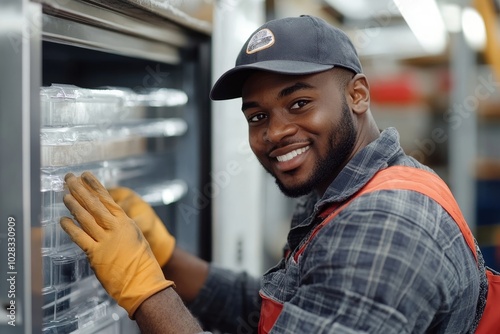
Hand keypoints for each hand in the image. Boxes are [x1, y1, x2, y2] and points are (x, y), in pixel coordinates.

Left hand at [60, 172, 173, 317]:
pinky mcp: (96, 255)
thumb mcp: (134, 236)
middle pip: (94, 204)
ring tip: (65, 195)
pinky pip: (80, 238)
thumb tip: (108, 216)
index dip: (94, 186)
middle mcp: (114, 228)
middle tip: (69, 178)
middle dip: (80, 190)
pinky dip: (71, 228)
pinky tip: (63, 220)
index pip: (107, 198)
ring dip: (74, 206)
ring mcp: (105, 241)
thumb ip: (120, 225)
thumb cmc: (141, 260)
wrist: (143, 280)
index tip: (85, 175)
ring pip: (85, 219)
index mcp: (125, 221)